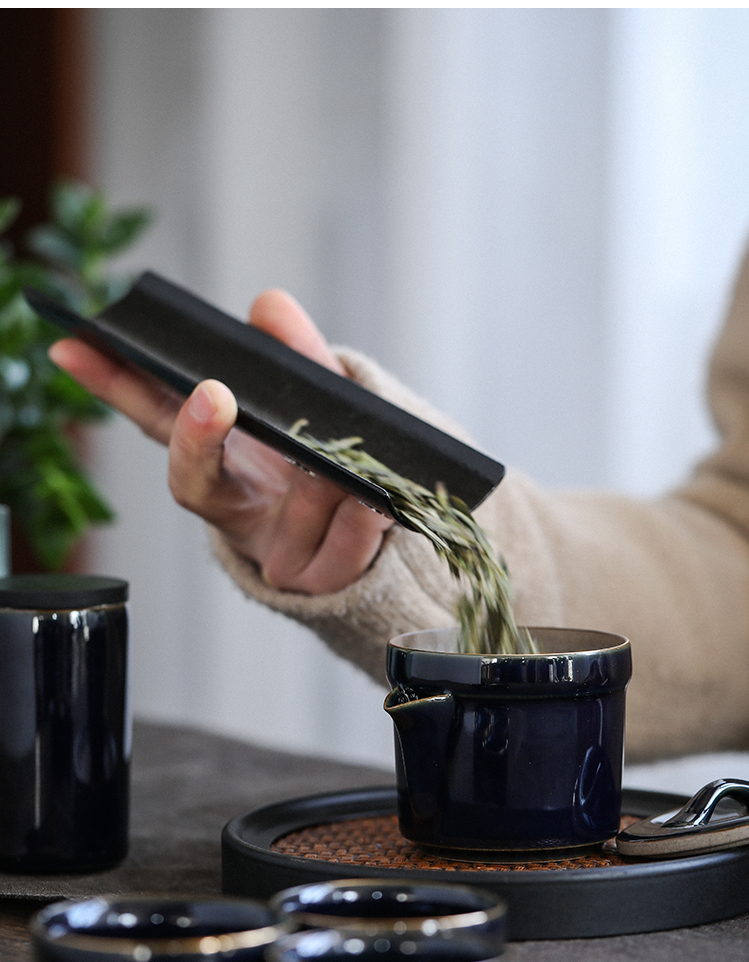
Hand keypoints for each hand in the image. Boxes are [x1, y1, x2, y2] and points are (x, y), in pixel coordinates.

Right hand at [48, 290, 392, 593]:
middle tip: (212, 394)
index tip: (77, 343)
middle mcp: (232, 503)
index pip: (153, 415)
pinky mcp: (317, 578)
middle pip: (191, 484)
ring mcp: (270, 546)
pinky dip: (357, 527)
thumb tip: (268, 305)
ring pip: (276, 522)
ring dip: (310, 489)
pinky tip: (373, 504)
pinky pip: (336, 557)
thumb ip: (297, 355)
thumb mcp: (319, 398)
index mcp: (217, 454)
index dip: (113, 383)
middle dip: (196, 440)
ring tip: (339, 465)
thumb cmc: (331, 456)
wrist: (381, 519)